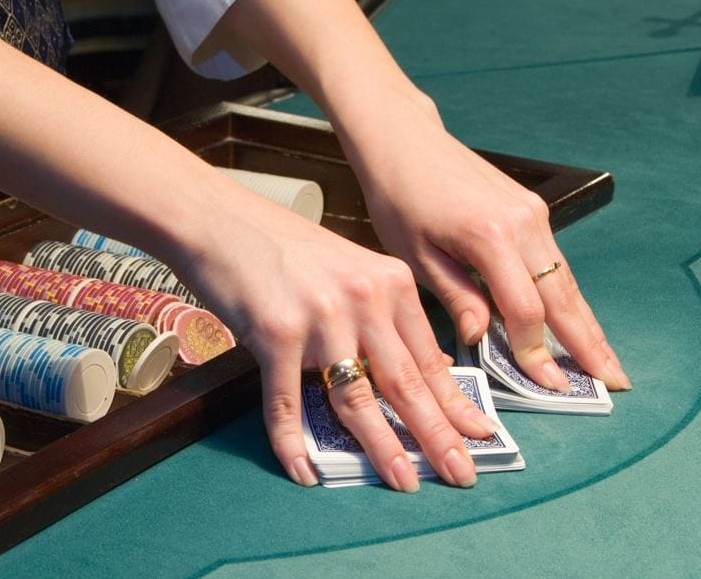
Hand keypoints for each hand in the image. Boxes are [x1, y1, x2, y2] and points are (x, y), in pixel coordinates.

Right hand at [176, 187, 499, 490]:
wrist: (220, 219)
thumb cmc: (281, 246)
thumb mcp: (347, 270)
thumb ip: (379, 315)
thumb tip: (410, 372)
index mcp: (389, 282)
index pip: (429, 356)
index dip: (455, 403)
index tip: (479, 436)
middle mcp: (362, 299)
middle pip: (405, 383)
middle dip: (437, 436)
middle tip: (461, 474)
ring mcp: (320, 317)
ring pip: (357, 399)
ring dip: (382, 448)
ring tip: (403, 482)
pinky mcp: (275, 333)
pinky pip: (286, 401)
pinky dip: (292, 441)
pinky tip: (303, 470)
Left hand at [339, 88, 630, 392]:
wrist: (405, 142)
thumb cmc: (399, 198)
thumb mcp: (414, 256)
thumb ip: (454, 296)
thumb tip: (480, 339)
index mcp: (489, 236)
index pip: (524, 308)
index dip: (535, 350)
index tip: (548, 385)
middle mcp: (522, 222)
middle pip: (562, 294)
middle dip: (587, 342)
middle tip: (612, 382)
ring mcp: (532, 213)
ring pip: (566, 278)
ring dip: (586, 321)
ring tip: (604, 360)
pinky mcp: (531, 208)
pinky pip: (555, 261)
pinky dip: (567, 294)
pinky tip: (576, 320)